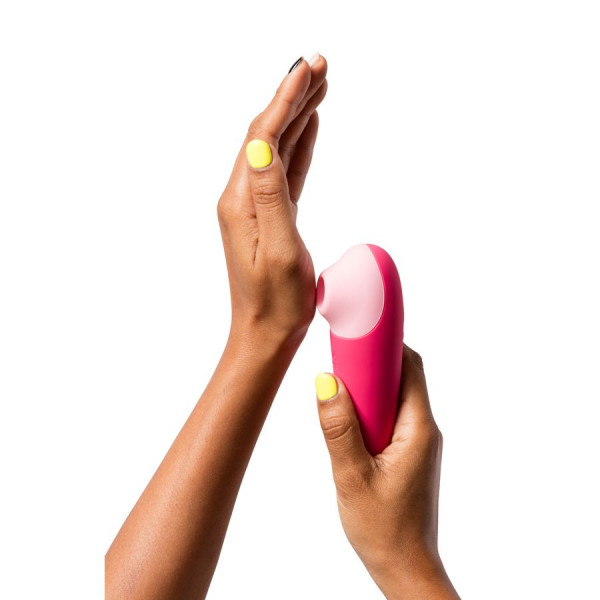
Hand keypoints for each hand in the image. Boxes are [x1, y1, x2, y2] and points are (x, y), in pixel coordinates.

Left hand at [217, 55, 327, 348]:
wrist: (266, 333)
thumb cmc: (276, 301)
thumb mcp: (278, 249)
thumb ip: (270, 195)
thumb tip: (263, 144)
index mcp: (242, 201)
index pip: (262, 136)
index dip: (285, 99)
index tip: (307, 68)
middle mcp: (243, 197)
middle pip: (268, 134)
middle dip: (293, 97)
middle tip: (318, 65)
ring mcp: (255, 206)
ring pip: (278, 149)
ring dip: (297, 115)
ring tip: (319, 86)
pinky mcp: (270, 215)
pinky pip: (286, 171)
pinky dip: (299, 145)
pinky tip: (309, 128)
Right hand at [315, 345, 459, 598]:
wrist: (406, 569)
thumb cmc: (384, 529)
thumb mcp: (352, 477)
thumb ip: (338, 428)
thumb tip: (326, 381)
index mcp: (418, 429)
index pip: (409, 368)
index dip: (386, 343)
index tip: (358, 331)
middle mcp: (424, 430)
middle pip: (402, 378)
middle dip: (372, 363)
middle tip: (339, 358)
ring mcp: (418, 442)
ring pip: (394, 398)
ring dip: (368, 388)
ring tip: (339, 390)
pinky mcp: (409, 454)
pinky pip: (390, 417)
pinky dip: (369, 410)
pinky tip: (348, 421)